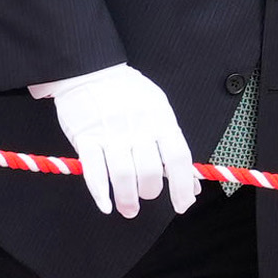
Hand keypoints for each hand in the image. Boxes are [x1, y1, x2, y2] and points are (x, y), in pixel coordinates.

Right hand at [43, 64, 197, 217]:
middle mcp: (138, 126)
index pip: (178, 158)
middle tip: (146, 195)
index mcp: (160, 118)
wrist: (90, 69)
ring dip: (128, 199)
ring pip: (123, 175)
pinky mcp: (85, 137)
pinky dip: (100, 192)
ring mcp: (110, 132)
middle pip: (150, 171)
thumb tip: (192, 183)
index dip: (183, 186)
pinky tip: (106, 204)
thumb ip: (173, 145)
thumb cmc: (128, 92)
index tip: (183, 204)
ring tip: (129, 209)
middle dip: (151, 192)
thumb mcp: (158, 110)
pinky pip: (93, 170)